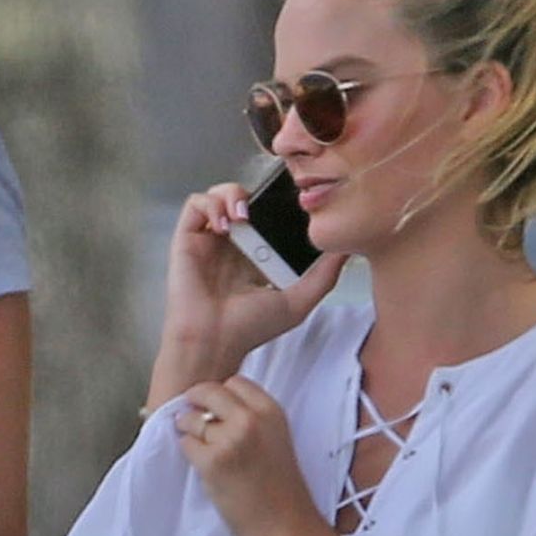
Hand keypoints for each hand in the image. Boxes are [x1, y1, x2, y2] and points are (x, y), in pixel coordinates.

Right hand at [156, 181, 344, 397]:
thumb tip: (348, 249)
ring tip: (244, 215)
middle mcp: (231, 243)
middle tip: (268, 206)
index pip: (266, 212)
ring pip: (217, 194)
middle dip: (255, 192)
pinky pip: (195, 204)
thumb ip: (324, 275)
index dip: (276, 201)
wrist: (215, 342)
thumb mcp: (299, 300)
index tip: (291, 202)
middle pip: (242, 197)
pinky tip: (226, 225)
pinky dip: (210, 204)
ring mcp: (208, 239)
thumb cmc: (251, 328)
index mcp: (255, 253)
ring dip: (231, 194)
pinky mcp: (187, 239)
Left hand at [165, 376, 312, 535]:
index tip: (214, 409)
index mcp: (271, 411)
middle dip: (195, 403)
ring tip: (198, 447)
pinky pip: (185, 444)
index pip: (234, 382)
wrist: (285, 526)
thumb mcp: (276, 438)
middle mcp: (251, 419)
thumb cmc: (281, 489)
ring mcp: (230, 439)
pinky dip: (187, 453)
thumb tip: (214, 406)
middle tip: (191, 419)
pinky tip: (201, 466)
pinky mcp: (212, 461)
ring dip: (187, 430)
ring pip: (190, 418)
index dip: (219, 395)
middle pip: (208, 392)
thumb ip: (252, 419)